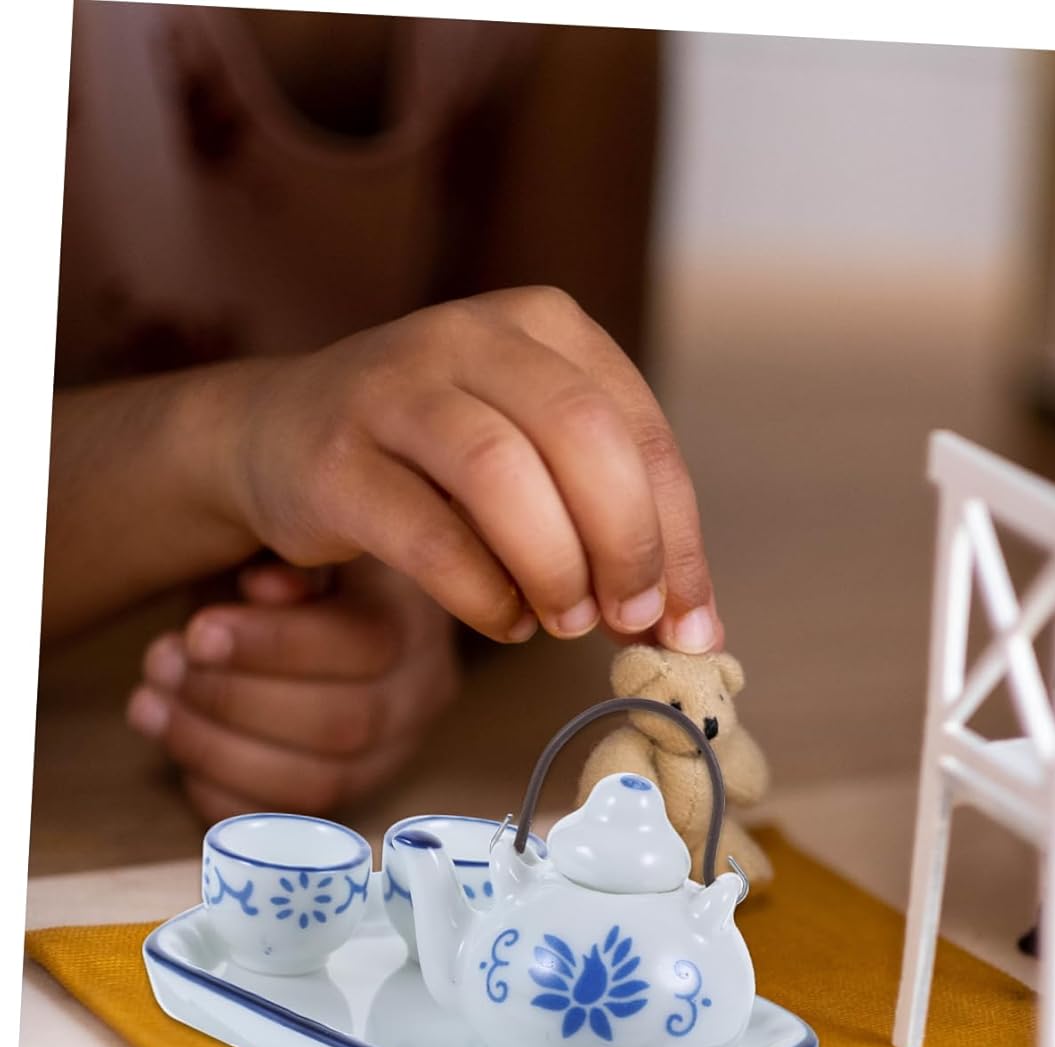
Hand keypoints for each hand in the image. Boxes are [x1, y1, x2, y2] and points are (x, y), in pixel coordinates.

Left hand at [126, 558, 459, 822]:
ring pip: (318, 783)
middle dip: (234, 701)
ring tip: (151, 702)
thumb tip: (265, 589)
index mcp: (418, 617)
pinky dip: (226, 793)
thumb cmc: (302, 554)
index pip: (365, 647)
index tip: (198, 631)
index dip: (274, 647)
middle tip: (162, 664)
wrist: (326, 591)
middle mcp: (424, 692)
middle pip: (343, 725)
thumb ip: (292, 554)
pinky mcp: (353, 789)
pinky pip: (290, 819)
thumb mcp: (301, 530)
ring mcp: (395, 751)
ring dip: (217, 748)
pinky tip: (179, 754)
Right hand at [226, 286, 723, 651]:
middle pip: (582, 436)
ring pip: (500, 474)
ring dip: (553, 567)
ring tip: (564, 622)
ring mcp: (392, 387)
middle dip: (625, 545)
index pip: (642, 432)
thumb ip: (614, 528)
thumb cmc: (438, 464)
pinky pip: (428, 534)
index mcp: (545, 326)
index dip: (679, 539)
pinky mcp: (335, 456)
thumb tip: (693, 631)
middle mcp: (470, 335)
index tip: (690, 625)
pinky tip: (504, 621)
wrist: (280, 438)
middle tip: (629, 621)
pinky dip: (483, 594)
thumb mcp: (540, 467)